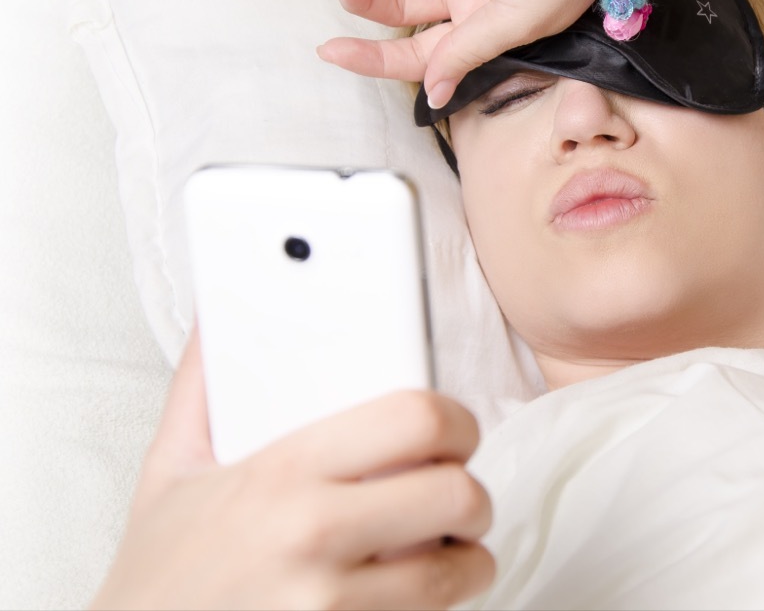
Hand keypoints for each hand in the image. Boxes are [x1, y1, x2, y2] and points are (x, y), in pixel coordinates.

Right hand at [92, 330, 493, 609]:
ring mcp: (329, 601)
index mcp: (281, 471)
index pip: (415, 418)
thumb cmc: (160, 573)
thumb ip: (203, 386)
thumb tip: (220, 314)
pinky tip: (411, 595)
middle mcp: (311, 533)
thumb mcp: (171, 470)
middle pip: (455, 493)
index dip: (454, 420)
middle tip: (455, 496)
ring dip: (466, 558)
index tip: (453, 431)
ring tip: (445, 548)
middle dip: (471, 493)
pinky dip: (434, 608)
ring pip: (454, 568)